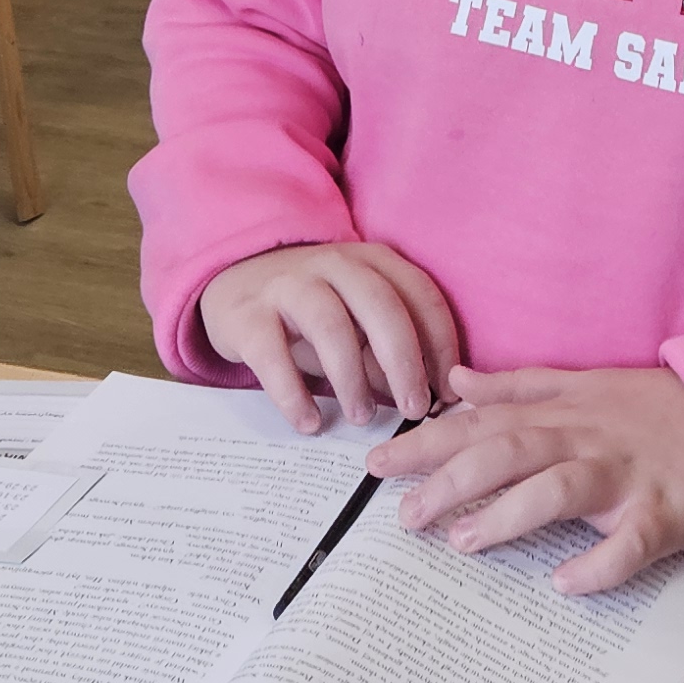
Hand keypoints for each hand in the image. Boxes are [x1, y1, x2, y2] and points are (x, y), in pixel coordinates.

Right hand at [199, 240, 461, 429]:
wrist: (235, 279)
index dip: (441, 345)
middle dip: (405, 362)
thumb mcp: (355, 320)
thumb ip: (385, 350)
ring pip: (331, 326)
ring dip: (352, 378)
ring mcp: (288, 284)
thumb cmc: (311, 310)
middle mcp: (334, 263)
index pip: (420, 295)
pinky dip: (294, 394)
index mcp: (372, 260)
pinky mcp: (247, 314)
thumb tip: (426, 398)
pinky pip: (273, 355)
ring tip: (363, 418)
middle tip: (415, 410)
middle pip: (381, 306)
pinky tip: (309, 422)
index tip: (449, 391)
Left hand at [370, 363, 683, 593]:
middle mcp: (585, 440)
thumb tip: (455, 383)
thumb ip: (516, 387)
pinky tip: (566, 585)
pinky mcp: (663, 513)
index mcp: (563, 413)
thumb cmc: (652, 408)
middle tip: (403, 514)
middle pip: (509, 453)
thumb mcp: (582, 383)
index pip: (482, 424)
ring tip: (464, 542)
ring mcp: (624, 476)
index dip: (428, 442)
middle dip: (452, 480)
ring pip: (560, 489)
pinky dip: (600, 563)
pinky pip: (630, 542)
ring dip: (510, 514)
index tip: (376, 464)